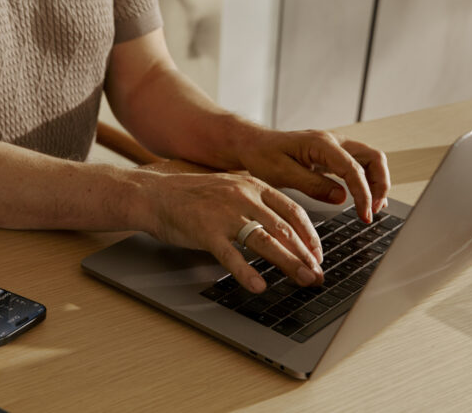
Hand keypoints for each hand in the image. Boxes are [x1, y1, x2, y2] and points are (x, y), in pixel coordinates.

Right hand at [143, 172, 323, 292]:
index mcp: (253, 185)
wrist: (154, 194)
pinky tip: (259, 286)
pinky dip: (247, 272)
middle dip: (306, 255)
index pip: (293, 211)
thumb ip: (254, 202)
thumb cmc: (190, 195)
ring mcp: (225, 214)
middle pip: (284, 229)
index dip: (310, 236)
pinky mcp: (206, 232)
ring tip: (305, 280)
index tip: (317, 255)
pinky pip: (231, 256)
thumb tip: (281, 227)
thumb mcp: (229, 187)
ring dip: (290, 263)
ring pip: (266, 241)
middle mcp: (243, 197)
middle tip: (318, 275)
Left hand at [237, 127, 390, 222]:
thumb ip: (312, 185)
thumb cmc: (263, 155)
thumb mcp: (282, 173)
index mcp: (320, 143)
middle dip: (380, 185)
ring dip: (376, 183)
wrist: (254, 145)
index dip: (363, 193)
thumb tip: (342, 198)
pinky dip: (366, 181)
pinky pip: (359, 165)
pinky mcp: (333, 155)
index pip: (353, 168)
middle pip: (373, 158)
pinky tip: (363, 199)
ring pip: (370, 161)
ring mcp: (335, 147)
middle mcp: (333, 141)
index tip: (365, 214)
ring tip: (372, 209)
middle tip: (374, 211)